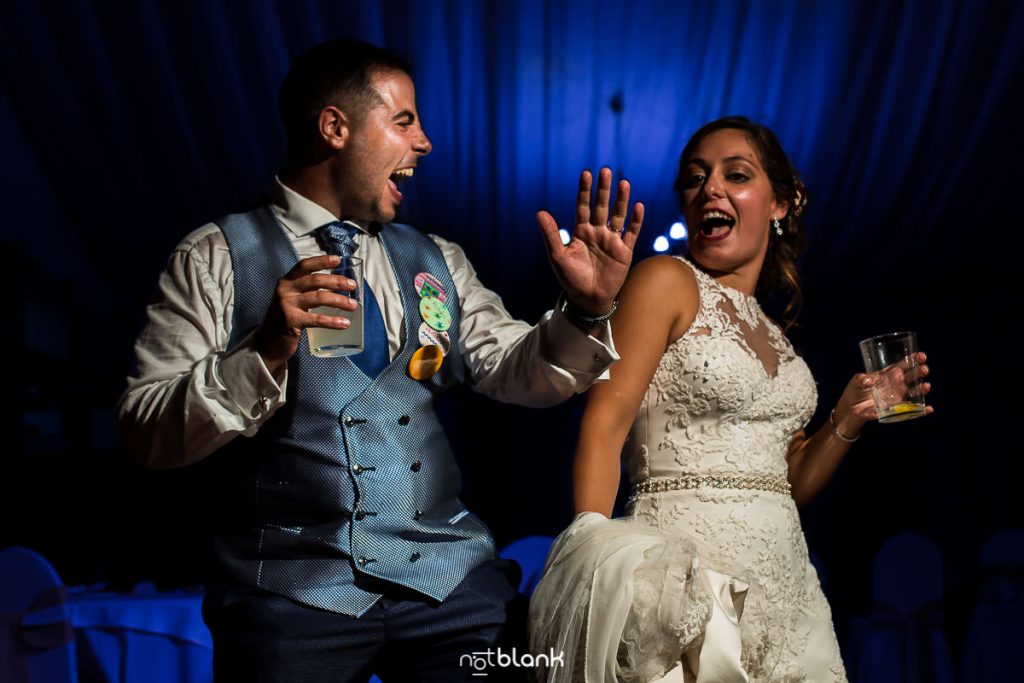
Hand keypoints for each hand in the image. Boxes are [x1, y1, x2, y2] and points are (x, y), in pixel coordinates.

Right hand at [254, 254, 357, 373]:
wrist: (268, 342)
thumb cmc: (286, 318)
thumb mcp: (294, 299)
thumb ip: (310, 290)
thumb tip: (338, 285)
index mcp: (286, 281)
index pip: (304, 266)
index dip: (321, 261)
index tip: (338, 260)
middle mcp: (285, 290)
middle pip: (315, 280)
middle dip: (336, 281)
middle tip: (352, 285)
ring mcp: (287, 305)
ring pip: (318, 297)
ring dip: (339, 300)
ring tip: (353, 305)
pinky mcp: (291, 321)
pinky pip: (316, 319)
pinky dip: (333, 321)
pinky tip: (344, 323)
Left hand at [537, 167, 643, 314]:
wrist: (588, 299)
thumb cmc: (570, 278)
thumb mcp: (558, 256)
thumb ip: (551, 234)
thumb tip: (539, 213)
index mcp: (581, 232)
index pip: (583, 206)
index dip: (585, 191)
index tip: (586, 174)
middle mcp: (597, 232)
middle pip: (601, 206)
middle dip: (603, 190)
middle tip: (605, 171)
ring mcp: (612, 240)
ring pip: (618, 215)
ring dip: (621, 200)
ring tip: (624, 183)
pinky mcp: (624, 251)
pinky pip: (631, 232)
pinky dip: (635, 220)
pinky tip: (638, 206)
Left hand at [834, 352, 932, 432]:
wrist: (852, 408)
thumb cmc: (855, 390)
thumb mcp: (856, 381)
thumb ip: (861, 379)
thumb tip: (867, 380)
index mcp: (889, 374)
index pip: (903, 365)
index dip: (913, 360)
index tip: (921, 356)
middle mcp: (896, 384)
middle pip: (912, 376)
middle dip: (920, 372)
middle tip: (924, 369)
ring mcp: (898, 396)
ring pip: (915, 391)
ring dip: (922, 388)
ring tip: (926, 386)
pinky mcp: (897, 409)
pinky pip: (912, 409)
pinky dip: (921, 410)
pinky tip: (928, 408)